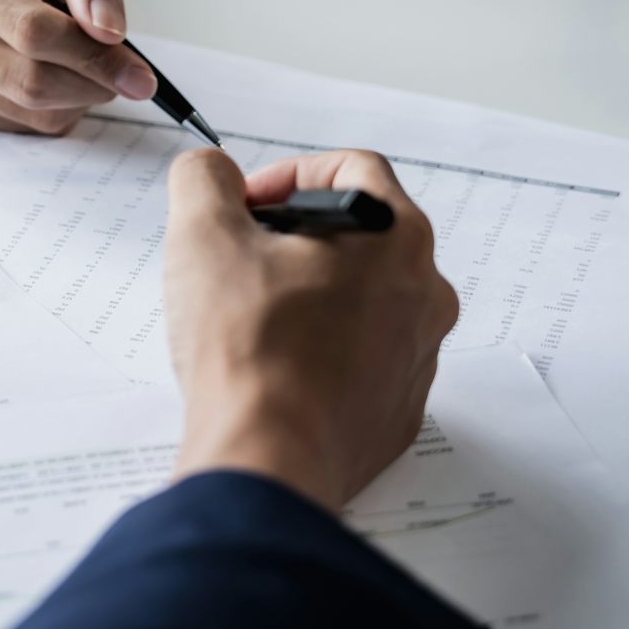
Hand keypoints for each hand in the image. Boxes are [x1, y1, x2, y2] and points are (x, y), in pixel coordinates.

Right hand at [0, 0, 160, 133]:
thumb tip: (110, 31)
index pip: (30, 30)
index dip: (90, 55)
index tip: (138, 71)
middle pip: (26, 79)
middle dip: (91, 82)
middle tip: (129, 76)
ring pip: (27, 110)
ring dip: (78, 98)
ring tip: (91, 67)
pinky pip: (20, 125)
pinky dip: (57, 109)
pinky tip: (61, 78)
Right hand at [161, 149, 459, 510]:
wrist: (268, 460)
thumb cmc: (247, 350)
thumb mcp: (203, 234)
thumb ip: (205, 178)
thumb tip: (212, 173)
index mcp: (395, 236)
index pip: (352, 168)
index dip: (288, 174)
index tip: (247, 205)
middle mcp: (425, 293)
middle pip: (362, 236)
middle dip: (297, 238)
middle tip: (241, 262)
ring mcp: (418, 356)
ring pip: (363, 300)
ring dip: (310, 296)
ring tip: (251, 320)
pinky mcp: (397, 410)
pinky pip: (362, 361)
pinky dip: (321, 353)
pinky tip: (272, 369)